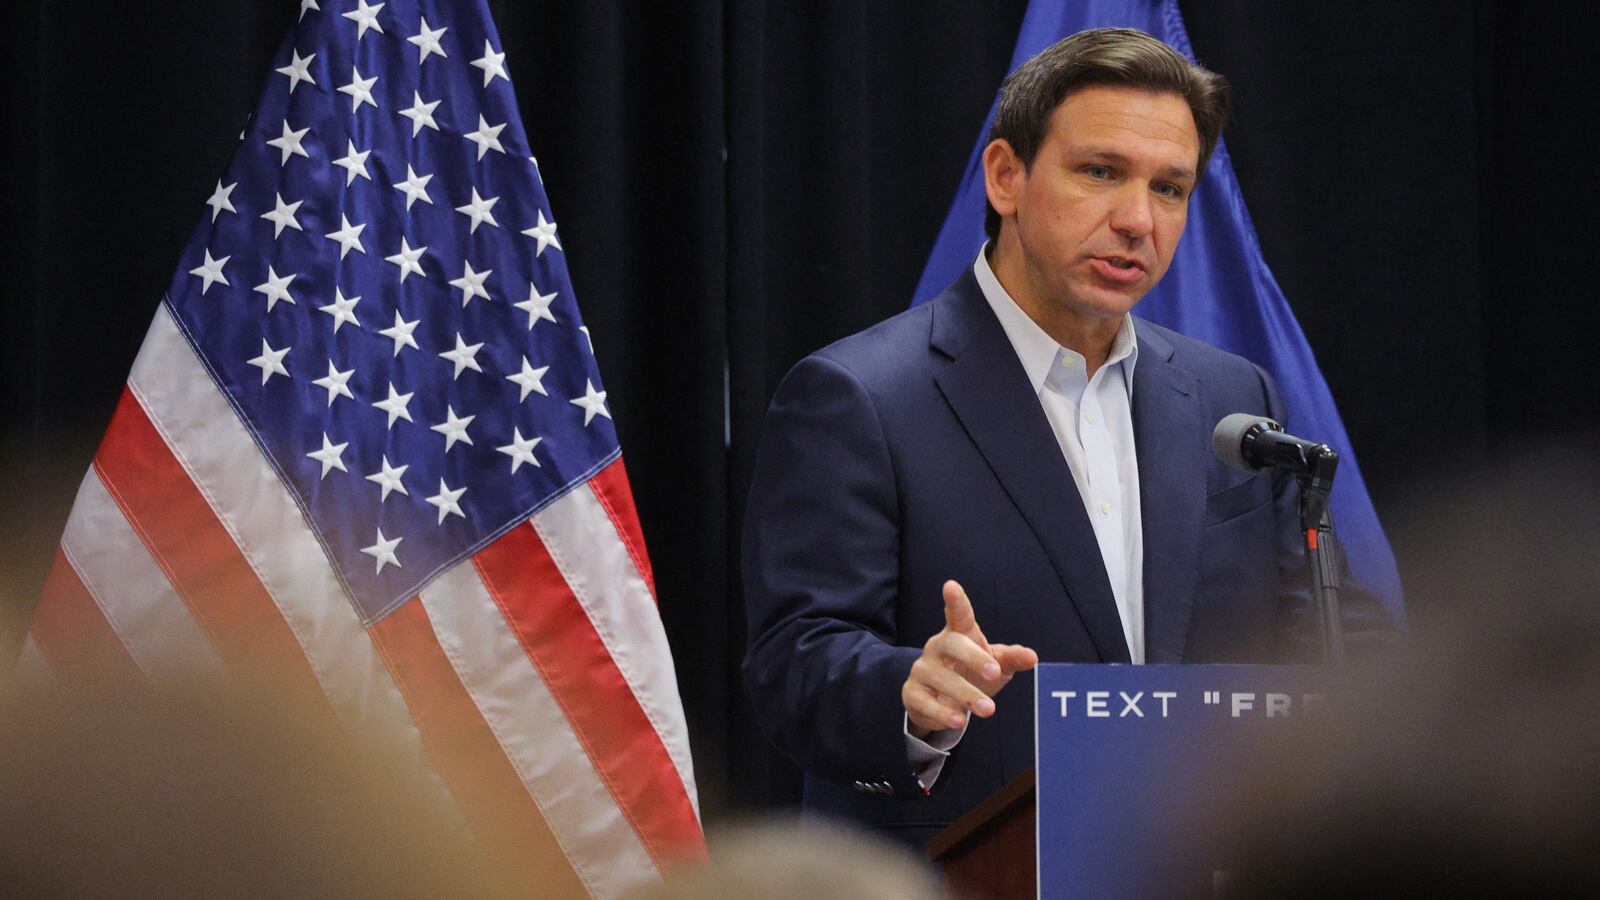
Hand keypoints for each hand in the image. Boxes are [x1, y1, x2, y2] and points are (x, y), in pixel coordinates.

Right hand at [902, 580, 1038, 737]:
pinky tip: (959, 721)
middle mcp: (937, 647)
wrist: (943, 700)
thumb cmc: (973, 672)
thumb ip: (1013, 659)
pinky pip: (924, 701)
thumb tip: (1032, 657)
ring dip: (965, 693)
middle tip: (995, 672)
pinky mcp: (912, 693)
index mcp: (959, 634)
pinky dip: (942, 712)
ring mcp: (922, 669)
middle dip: (973, 657)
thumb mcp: (996, 664)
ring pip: (940, 677)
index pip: (958, 614)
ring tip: (988, 709)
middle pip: (951, 644)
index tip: (950, 586)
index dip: (955, 601)